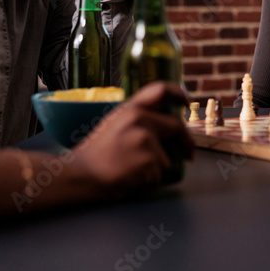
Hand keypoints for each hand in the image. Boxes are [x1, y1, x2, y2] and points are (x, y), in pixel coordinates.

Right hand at [72, 83, 194, 191]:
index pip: (161, 89)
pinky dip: (151, 180)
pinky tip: (131, 178)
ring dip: (157, 168)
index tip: (186, 103)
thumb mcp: (114, 123)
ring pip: (168, 157)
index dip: (178, 94)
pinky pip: (160, 174)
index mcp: (129, 108)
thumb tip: (164, 123)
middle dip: (187, 142)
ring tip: (132, 169)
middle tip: (189, 155)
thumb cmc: (96, 154)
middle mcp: (139, 119)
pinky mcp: (148, 160)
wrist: (80, 175)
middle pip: (177, 126)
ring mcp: (144, 139)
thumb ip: (137, 119)